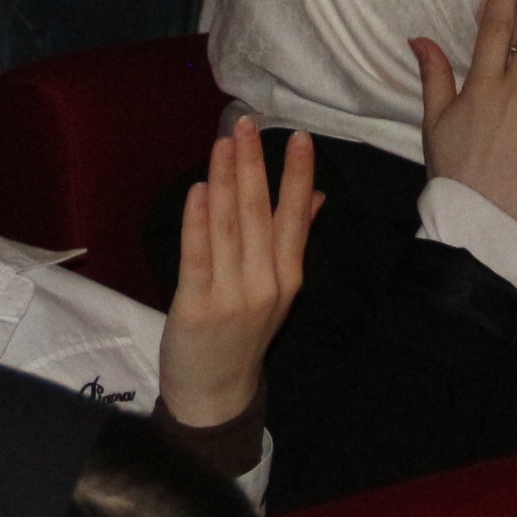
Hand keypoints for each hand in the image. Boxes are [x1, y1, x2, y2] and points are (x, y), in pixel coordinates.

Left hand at [160, 120, 315, 426]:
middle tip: (247, 124)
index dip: (298, 176)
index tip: (299, 137)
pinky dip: (198, 222)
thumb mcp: (278, 288)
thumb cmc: (244, 333)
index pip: (296, 217)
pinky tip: (198, 190)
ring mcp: (232, 296)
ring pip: (229, 228)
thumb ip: (294, 239)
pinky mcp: (197, 307)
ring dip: (225, 181)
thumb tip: (319, 196)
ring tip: (223, 143)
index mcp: (288, 276)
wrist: (216, 393)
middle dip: (254, 166)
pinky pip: (198, 258)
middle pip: (260, 215)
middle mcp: (266, 283)